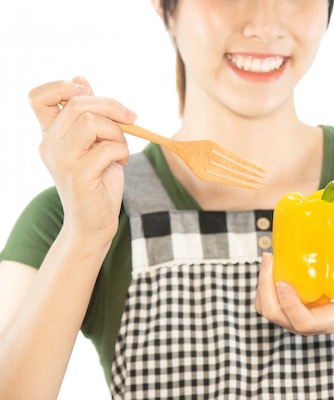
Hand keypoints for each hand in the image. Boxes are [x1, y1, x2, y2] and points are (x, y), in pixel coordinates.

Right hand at [29, 77, 136, 246]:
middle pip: (78, 103)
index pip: (38, 96)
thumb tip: (81, 78)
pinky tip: (120, 163)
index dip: (64, 86)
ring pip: (93, 122)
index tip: (89, 94)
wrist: (95, 222)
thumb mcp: (94, 142)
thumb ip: (87, 114)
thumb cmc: (98, 181)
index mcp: (50, 134)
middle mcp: (49, 145)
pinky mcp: (78, 176)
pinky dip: (123, 152)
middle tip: (130, 119)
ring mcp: (61, 160)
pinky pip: (108, 148)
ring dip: (118, 132)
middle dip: (112, 106)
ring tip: (120, 148)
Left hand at [254, 253, 333, 335]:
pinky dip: (263, 284)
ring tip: (269, 257)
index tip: (283, 282)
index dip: (289, 305)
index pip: (302, 322)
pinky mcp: (287, 307)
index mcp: (326, 322)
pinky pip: (266, 300)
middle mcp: (305, 323)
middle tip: (270, 258)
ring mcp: (293, 317)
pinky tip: (273, 262)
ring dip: (261, 285)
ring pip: (266, 308)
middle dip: (265, 288)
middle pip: (275, 315)